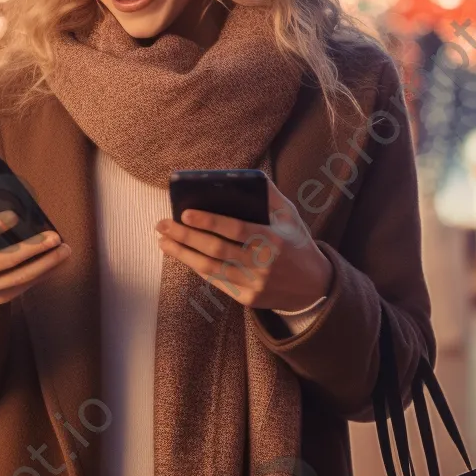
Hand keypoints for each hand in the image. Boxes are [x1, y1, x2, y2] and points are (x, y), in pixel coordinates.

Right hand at [0, 208, 70, 312]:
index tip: (14, 214)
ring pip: (20, 277)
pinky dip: (45, 273)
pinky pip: (25, 285)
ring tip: (65, 249)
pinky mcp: (1, 297)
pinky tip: (59, 261)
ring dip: (46, 263)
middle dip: (31, 248)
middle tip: (54, 236)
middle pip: (5, 261)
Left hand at [155, 180, 332, 309]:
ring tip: (163, 241)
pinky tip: (181, 255)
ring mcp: (253, 284)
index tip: (185, 213)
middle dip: (185, 236)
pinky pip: (216, 281)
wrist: (313, 287)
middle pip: (216, 250)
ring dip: (182, 254)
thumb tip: (247, 177)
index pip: (235, 229)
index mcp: (272, 240)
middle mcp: (262, 264)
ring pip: (210, 269)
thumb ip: (270, 196)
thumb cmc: (296, 244)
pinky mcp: (247, 299)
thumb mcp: (290, 216)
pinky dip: (196, 267)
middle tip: (162, 225)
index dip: (209, 221)